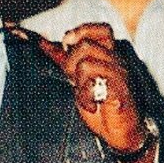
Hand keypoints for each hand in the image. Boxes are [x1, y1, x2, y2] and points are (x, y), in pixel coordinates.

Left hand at [46, 23, 144, 152]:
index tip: (67, 46)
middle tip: (74, 81)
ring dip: (79, 84)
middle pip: (86, 45)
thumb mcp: (79, 80)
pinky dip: (85, 97)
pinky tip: (91, 105)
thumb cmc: (102, 106)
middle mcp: (116, 62)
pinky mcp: (119, 91)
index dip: (82, 32)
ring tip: (85, 97)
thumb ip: (65, 61)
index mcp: (109, 57)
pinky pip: (94, 84)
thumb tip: (43, 43)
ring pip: (86, 64)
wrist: (121, 132)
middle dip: (71, 63)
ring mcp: (119, 76)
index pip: (101, 30)